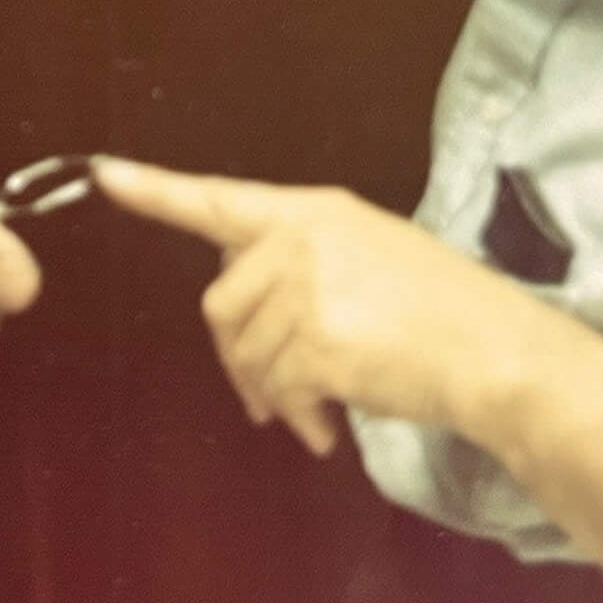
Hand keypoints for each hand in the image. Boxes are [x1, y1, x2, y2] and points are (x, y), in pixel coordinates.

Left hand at [92, 156, 542, 455]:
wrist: (497, 352)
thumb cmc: (446, 312)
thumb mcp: (372, 256)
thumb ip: (302, 263)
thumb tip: (242, 312)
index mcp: (314, 211)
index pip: (219, 199)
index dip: (156, 191)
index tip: (105, 176)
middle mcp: (301, 238)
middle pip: (220, 305)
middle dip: (238, 359)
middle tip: (270, 395)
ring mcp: (306, 286)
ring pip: (243, 356)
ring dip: (272, 395)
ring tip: (316, 409)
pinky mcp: (314, 339)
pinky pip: (276, 391)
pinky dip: (297, 418)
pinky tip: (329, 427)